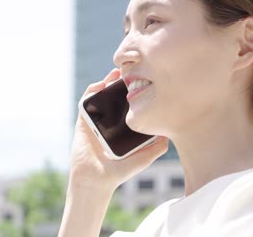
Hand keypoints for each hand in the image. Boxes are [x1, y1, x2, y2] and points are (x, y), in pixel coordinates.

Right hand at [69, 68, 168, 191]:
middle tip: (131, 72)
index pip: (130, 106)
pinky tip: (100, 85)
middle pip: (116, 97)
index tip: (146, 82)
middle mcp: (110, 122)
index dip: (135, 94)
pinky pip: (85, 103)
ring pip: (101, 96)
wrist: (98, 179)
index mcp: (123, 127)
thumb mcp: (144, 158)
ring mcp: (96, 121)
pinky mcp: (83, 122)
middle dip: (122, 84)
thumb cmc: (120, 170)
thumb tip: (169, 134)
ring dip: (107, 83)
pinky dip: (91, 92)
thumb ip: (157, 147)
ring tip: (116, 73)